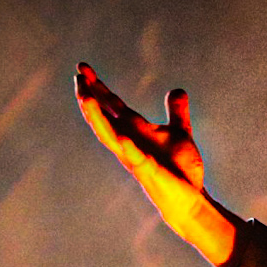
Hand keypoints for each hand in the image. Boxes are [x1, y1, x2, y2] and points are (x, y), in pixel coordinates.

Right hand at [74, 63, 238, 266]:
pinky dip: (127, 147)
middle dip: (90, 95)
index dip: (98, 86)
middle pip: (103, 116)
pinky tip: (120, 136)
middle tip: (77, 73)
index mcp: (135, 131)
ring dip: (96, 116)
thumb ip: (176, 113)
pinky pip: (134, 157)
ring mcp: (134, 157)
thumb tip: (177, 90)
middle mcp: (129, 142)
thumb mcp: (180, 133)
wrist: (189, 199)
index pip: (112, 105)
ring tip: (85, 96)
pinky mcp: (147, 171)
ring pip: (108, 135)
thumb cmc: (181, 170)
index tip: (82, 67)